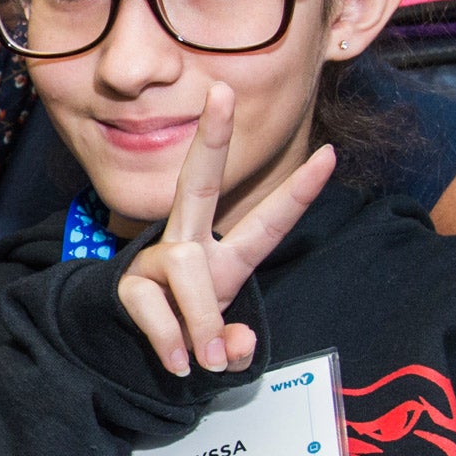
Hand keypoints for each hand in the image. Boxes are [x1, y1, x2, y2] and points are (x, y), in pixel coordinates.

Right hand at [116, 85, 333, 377]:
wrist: (126, 358)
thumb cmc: (187, 343)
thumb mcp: (222, 352)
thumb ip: (235, 349)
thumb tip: (229, 346)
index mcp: (226, 258)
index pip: (267, 223)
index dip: (299, 193)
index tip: (330, 154)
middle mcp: (189, 246)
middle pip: (200, 182)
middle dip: (212, 138)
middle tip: (222, 91)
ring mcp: (157, 262)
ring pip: (186, 265)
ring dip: (202, 316)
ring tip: (205, 358)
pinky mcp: (129, 285)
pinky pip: (156, 307)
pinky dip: (171, 341)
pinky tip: (178, 363)